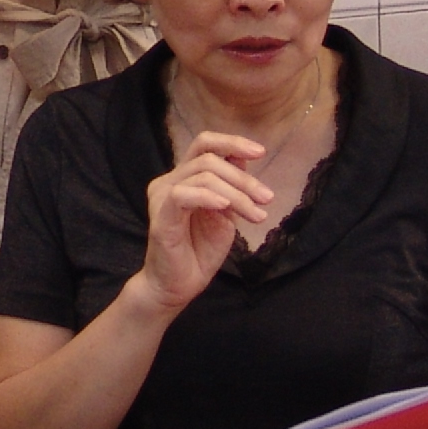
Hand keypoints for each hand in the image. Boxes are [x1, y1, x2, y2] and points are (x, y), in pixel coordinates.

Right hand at [137, 134, 272, 311]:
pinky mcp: (160, 215)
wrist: (179, 286)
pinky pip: (183, 194)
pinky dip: (209, 197)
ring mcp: (162, 196)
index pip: (204, 144)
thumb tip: (242, 158)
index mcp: (184, 178)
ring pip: (203, 175)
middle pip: (208, 158)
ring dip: (236, 193)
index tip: (260, 151)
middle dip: (243, 177)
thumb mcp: (225, 214)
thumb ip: (230, 188)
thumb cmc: (199, 251)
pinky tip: (227, 208)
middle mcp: (169, 181)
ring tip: (256, 214)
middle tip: (266, 198)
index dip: (232, 142)